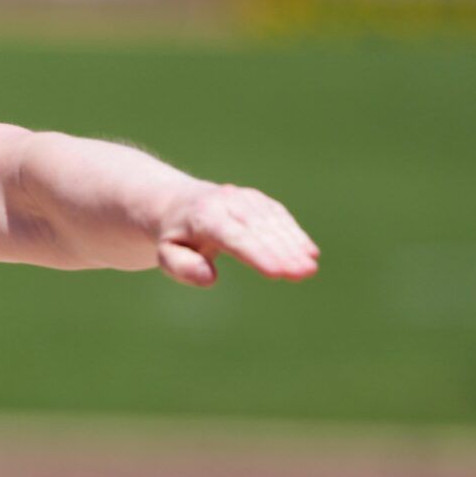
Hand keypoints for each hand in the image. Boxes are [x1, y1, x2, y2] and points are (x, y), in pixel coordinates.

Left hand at [156, 183, 319, 286]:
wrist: (179, 203)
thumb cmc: (175, 237)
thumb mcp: (165, 255)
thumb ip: (182, 267)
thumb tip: (209, 278)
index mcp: (202, 217)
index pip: (233, 237)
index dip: (256, 254)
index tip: (276, 272)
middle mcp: (226, 202)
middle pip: (258, 229)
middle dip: (282, 251)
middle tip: (302, 274)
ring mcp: (245, 198)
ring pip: (273, 221)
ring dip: (294, 244)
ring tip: (310, 269)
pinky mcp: (259, 201)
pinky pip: (279, 217)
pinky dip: (295, 234)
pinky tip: (309, 253)